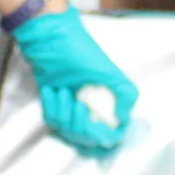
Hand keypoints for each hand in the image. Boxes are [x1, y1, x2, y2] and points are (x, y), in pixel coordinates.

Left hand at [10, 7, 137, 153]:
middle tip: (78, 104)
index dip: (105, 136)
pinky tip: (51, 90)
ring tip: (63, 90)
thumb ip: (125, 93)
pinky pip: (51, 118)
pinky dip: (50, 106)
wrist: (49, 38)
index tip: (100, 135)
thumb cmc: (78, 51)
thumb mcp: (108, 70)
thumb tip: (123, 119)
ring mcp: (71, 103)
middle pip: (86, 136)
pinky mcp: (53, 100)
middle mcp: (90, 103)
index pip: (109, 131)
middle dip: (79, 124)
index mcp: (106, 98)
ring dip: (63, 111)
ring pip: (67, 129)